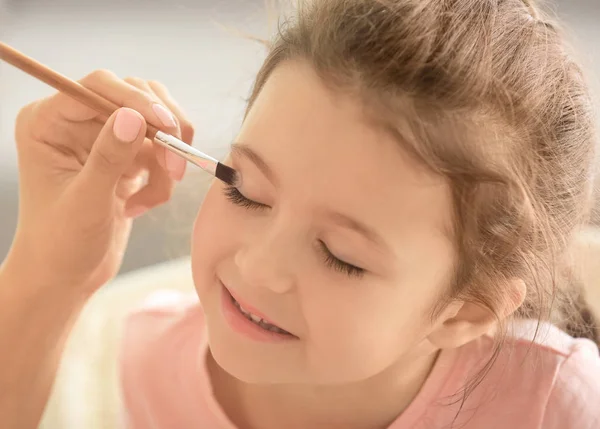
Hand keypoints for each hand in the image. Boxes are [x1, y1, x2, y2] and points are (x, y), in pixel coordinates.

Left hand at [8, 70, 193, 292]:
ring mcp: (103, 138)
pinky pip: (160, 150)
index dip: (136, 100)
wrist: (67, 276)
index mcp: (48, 122)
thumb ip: (108, 158)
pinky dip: (163, 178)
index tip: (167, 126)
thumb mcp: (85, 202)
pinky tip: (142, 205)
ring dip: (167, 158)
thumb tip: (133, 116)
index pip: (98, 86)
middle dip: (162, 132)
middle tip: (176, 169)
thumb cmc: (61, 245)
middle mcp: (75, 122)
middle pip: (135, 96)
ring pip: (155, 122)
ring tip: (158, 194)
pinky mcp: (124, 156)